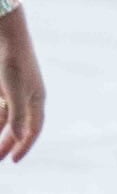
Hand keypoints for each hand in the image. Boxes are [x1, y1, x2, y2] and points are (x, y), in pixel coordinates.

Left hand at [0, 9, 44, 162]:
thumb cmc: (12, 61)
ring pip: (5, 117)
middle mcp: (27, 97)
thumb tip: (20, 136)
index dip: (24, 146)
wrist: (5, 32)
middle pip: (19, 126)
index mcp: (36, 99)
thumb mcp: (14, 90)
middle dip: (8, 143)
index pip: (32, 129)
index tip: (14, 160)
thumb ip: (17, 114)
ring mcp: (14, 90)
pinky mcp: (3, 83)